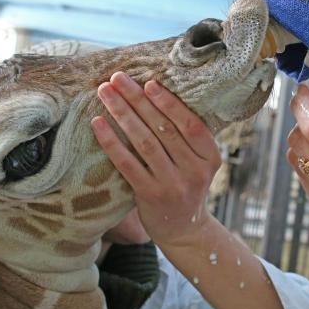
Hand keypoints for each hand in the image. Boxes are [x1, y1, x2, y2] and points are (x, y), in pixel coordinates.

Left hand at [91, 72, 221, 247]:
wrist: (183, 230)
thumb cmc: (186, 185)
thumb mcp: (198, 163)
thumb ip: (187, 137)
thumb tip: (156, 93)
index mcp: (211, 158)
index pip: (191, 125)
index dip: (170, 104)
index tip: (149, 83)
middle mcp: (195, 171)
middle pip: (164, 129)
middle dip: (138, 100)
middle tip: (118, 78)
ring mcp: (172, 185)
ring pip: (145, 142)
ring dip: (123, 114)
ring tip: (105, 92)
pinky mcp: (150, 195)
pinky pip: (127, 163)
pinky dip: (111, 141)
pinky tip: (97, 123)